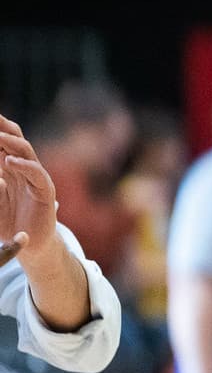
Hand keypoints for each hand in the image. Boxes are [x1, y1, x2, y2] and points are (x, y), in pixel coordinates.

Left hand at [0, 115, 57, 260]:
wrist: (29, 245)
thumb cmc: (8, 223)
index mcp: (9, 167)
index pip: (4, 142)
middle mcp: (23, 168)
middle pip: (16, 139)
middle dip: (4, 128)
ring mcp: (36, 177)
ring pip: (27, 152)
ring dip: (11, 142)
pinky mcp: (45, 190)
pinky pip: (37, 174)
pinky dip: (24, 166)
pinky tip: (9, 162)